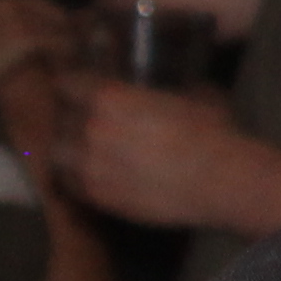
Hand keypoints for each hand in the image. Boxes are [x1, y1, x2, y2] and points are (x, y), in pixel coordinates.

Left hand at [56, 78, 266, 229]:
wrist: (221, 181)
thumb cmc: (212, 132)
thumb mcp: (190, 94)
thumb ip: (165, 89)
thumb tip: (168, 86)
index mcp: (109, 98)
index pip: (68, 83)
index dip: (75, 83)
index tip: (81, 86)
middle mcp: (90, 131)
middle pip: (59, 119)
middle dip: (71, 117)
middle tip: (87, 119)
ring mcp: (89, 168)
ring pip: (58, 155)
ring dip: (69, 149)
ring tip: (86, 150)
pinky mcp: (97, 198)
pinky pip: (70, 185)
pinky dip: (77, 178)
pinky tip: (96, 174)